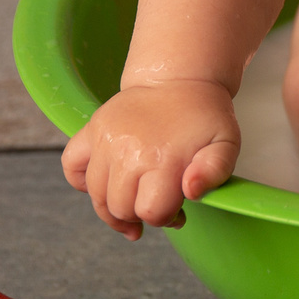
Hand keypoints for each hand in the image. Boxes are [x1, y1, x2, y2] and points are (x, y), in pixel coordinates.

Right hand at [60, 79, 240, 239]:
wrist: (179, 80)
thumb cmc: (205, 117)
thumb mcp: (226, 143)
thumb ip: (215, 171)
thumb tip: (190, 191)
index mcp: (163, 159)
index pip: (151, 212)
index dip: (165, 218)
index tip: (177, 210)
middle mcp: (128, 151)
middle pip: (121, 208)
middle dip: (140, 216)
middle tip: (157, 206)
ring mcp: (105, 140)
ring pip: (97, 196)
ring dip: (114, 209)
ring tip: (132, 207)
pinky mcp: (91, 130)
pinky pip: (72, 166)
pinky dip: (82, 182)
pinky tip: (104, 187)